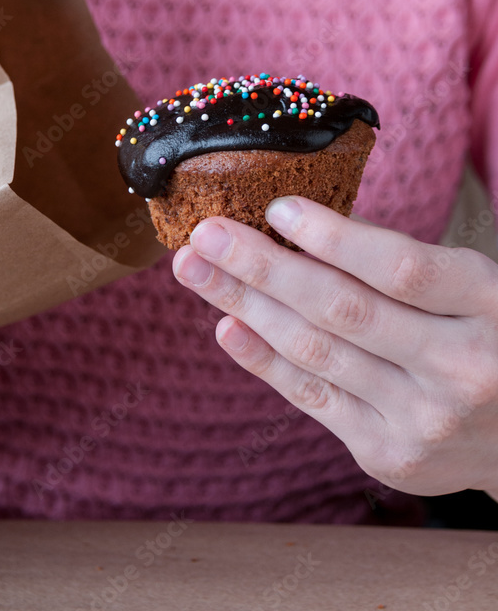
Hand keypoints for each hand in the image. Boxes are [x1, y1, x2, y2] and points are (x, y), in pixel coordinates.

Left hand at [172, 198, 497, 498]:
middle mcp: (460, 366)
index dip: (334, 238)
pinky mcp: (390, 454)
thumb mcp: (476, 289)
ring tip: (195, 270)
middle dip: (261, 267)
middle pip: (343, 309)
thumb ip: (405, 264)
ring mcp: (423, 418)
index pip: (401, 268)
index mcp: (490, 305)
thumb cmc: (492, 340)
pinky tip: (227, 324)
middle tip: (205, 233)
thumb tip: (303, 224)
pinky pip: (312, 397)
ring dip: (244, 305)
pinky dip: (264, 358)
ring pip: (316, 351)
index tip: (276, 208)